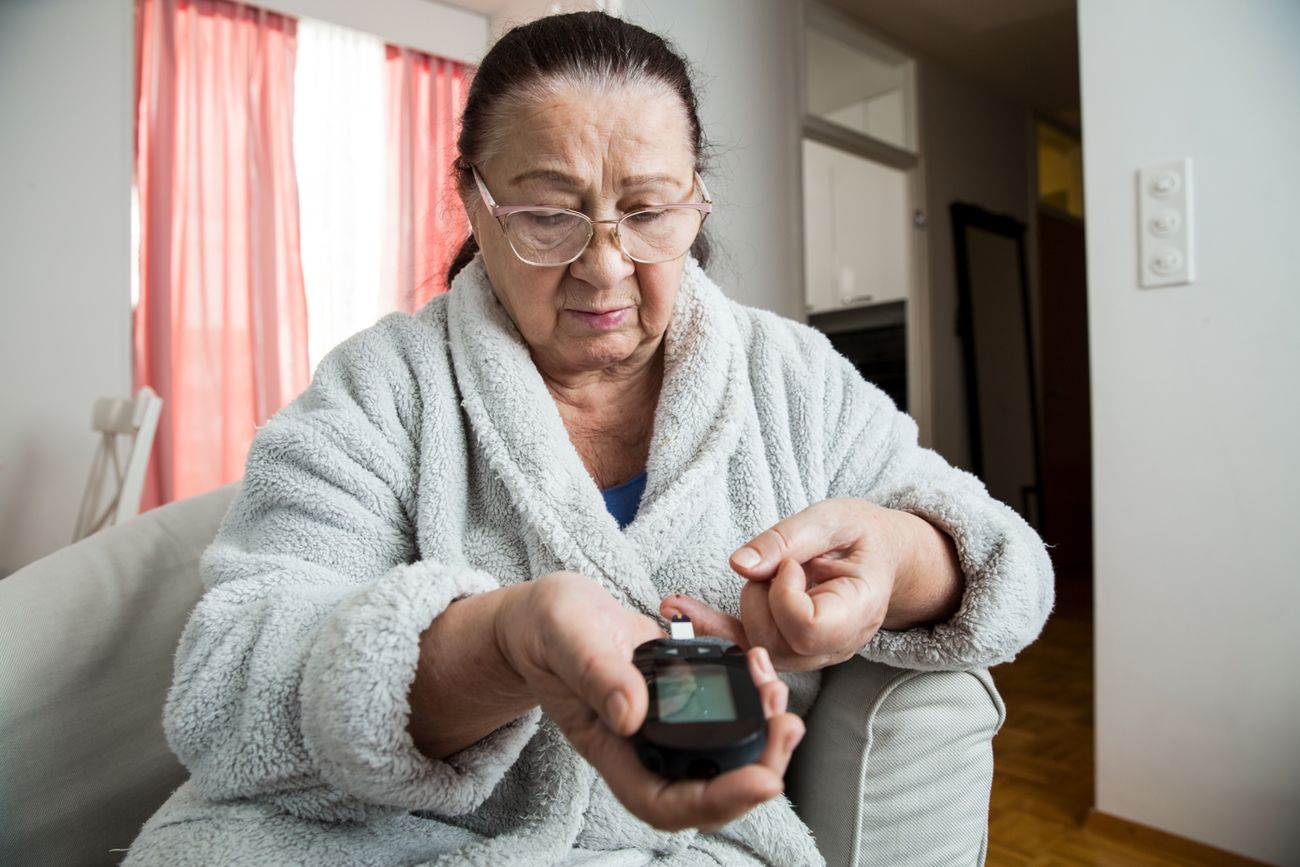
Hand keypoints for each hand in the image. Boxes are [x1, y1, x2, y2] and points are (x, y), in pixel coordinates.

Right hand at [496, 571, 804, 830]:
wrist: (551, 616)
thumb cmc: (549, 631)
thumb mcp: (568, 639)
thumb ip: (596, 674)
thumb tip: (631, 716)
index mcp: (612, 750)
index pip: (665, 802)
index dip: (717, 802)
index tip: (760, 780)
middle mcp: (645, 748)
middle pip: (709, 789)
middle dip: (760, 767)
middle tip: (787, 726)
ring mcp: (666, 726)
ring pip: (726, 754)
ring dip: (763, 733)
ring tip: (778, 694)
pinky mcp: (683, 698)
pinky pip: (726, 714)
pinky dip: (751, 696)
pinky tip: (760, 667)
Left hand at [662, 498, 914, 671]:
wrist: (880, 556)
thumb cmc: (861, 535)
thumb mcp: (831, 520)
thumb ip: (786, 540)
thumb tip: (739, 565)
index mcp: (859, 610)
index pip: (807, 628)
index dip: (785, 595)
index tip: (792, 564)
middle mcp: (838, 644)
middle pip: (776, 643)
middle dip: (760, 598)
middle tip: (781, 563)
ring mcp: (813, 654)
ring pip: (757, 648)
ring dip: (747, 606)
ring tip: (770, 572)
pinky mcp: (788, 649)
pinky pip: (744, 648)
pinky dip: (711, 626)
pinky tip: (680, 607)